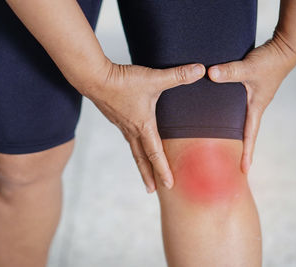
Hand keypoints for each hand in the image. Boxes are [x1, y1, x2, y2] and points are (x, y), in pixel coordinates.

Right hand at [83, 58, 204, 192]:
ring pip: (133, 149)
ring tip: (144, 171)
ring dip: (140, 162)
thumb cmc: (123, 81)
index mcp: (143, 126)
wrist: (94, 78)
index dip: (163, 170)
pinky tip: (134, 140)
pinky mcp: (115, 118)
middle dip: (148, 176)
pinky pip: (127, 137)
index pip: (155, 154)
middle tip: (152, 191)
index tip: (169, 185)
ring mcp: (122, 125)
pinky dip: (133, 146)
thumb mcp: (154, 78)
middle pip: (141, 159)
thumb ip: (178, 75)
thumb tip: (201, 70)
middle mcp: (132, 130)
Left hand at [207, 31, 295, 173]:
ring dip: (230, 129)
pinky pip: (235, 105)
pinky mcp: (247, 89)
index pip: (250, 135)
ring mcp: (251, 98)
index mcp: (256, 107)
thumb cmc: (271, 60)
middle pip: (243, 130)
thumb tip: (210, 75)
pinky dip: (226, 112)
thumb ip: (230, 71)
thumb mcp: (249, 67)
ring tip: (216, 141)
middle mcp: (254, 106)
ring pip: (237, 118)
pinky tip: (215, 112)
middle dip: (237, 147)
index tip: (244, 170)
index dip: (247, 153)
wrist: (283, 47)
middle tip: (227, 162)